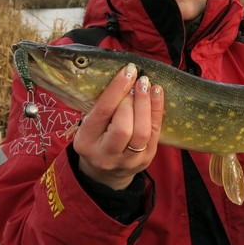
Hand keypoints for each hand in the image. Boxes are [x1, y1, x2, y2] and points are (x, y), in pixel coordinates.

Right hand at [73, 63, 164, 189]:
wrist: (105, 174)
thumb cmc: (96, 139)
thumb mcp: (89, 125)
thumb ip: (101, 106)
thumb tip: (123, 76)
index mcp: (86, 141)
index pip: (103, 113)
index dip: (117, 89)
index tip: (128, 71)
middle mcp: (106, 154)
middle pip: (123, 127)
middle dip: (132, 100)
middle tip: (137, 81)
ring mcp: (128, 160)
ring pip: (142, 132)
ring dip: (146, 104)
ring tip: (147, 85)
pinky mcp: (146, 160)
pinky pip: (155, 133)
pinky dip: (157, 110)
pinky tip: (157, 93)